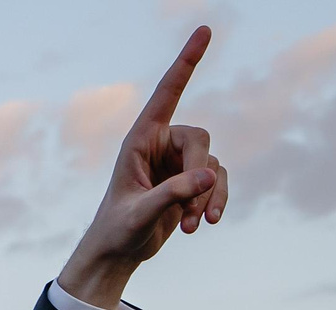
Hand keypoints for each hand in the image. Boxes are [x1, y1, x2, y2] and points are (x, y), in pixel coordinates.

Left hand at [57, 26, 227, 309]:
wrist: (117, 254)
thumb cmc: (117, 230)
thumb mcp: (140, 213)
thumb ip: (173, 194)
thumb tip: (210, 176)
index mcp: (140, 139)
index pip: (167, 93)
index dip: (187, 61)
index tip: (205, 30)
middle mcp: (161, 145)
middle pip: (200, 139)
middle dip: (199, 173)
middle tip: (192, 210)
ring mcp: (178, 162)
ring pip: (212, 164)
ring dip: (209, 196)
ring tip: (193, 226)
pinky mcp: (191, 181)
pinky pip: (217, 181)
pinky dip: (215, 201)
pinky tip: (202, 226)